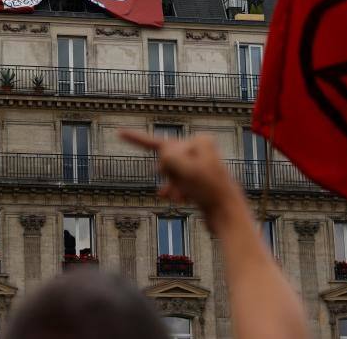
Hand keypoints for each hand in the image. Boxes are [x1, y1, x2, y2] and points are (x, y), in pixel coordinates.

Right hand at [119, 130, 243, 229]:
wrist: (228, 215)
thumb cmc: (210, 191)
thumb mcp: (186, 170)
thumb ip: (169, 156)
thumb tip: (163, 149)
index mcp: (199, 141)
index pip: (161, 143)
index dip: (137, 139)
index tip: (118, 133)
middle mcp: (200, 149)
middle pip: (166, 160)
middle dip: (167, 175)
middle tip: (183, 185)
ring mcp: (198, 164)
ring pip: (170, 173)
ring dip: (171, 185)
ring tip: (182, 197)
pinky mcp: (197, 179)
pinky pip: (176, 182)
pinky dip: (174, 190)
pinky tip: (175, 198)